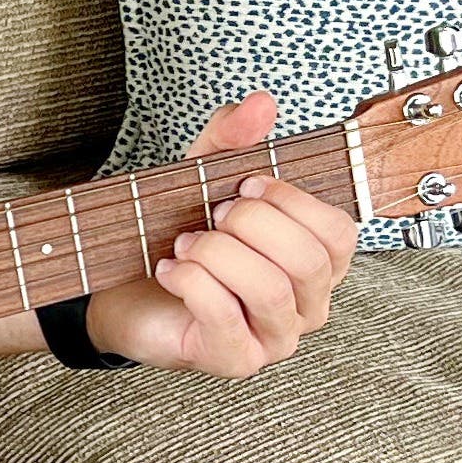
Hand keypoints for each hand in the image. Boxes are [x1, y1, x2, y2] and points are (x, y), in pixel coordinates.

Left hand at [88, 92, 359, 377]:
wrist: (124, 294)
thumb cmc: (180, 240)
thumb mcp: (204, 178)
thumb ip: (232, 139)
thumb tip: (260, 103)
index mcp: (316, 262)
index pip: (338, 232)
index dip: (291, 201)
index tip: (245, 184)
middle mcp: (307, 304)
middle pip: (306, 260)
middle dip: (252, 225)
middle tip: (211, 214)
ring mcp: (276, 337)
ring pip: (270, 290)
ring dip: (218, 255)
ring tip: (184, 243)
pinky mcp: (236, 359)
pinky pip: (226, 318)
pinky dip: (192, 283)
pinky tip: (169, 269)